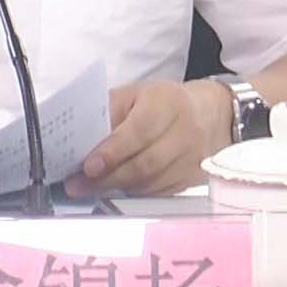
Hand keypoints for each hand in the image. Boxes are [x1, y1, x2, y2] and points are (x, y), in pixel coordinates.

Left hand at [64, 80, 228, 195]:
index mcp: (168, 102)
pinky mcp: (193, 178)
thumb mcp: (134, 94)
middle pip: (146, 163)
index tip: (89, 166)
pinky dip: (134, 192)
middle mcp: (186, 131)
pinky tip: (117, 188)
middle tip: (78, 184)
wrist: (208, 113)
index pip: (140, 130)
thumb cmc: (162, 102)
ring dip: (117, 188)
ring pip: (151, 182)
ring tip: (90, 188)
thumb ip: (109, 112)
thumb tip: (81, 139)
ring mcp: (193, 158)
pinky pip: (159, 192)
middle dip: (108, 177)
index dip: (114, 151)